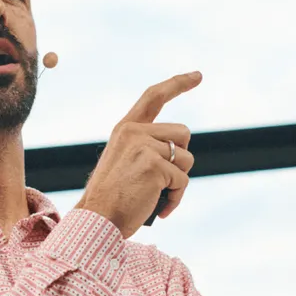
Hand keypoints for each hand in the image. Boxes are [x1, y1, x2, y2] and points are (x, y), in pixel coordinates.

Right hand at [74, 71, 199, 238]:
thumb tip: (181, 151)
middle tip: (162, 180)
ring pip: (187, 159)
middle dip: (181, 159)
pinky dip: (176, 198)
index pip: (154, 96)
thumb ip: (147, 149)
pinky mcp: (155, 166)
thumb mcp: (125, 162)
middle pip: (183, 134)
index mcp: (125, 129)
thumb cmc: (112, 198)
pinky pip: (183, 180)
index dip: (178, 84)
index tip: (198, 75)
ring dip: (178, 182)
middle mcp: (134, 132)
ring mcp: (144, 147)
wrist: (98, 220)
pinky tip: (160, 208)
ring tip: (158, 196)